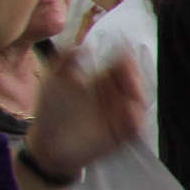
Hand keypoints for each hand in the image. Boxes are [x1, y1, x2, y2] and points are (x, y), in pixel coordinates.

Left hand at [23, 47, 144, 177]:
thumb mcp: (53, 78)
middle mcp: (116, 95)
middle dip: (135, 75)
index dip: (125, 56)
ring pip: (141, 100)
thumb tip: (86, 45)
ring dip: (138, 94)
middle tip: (127, 71)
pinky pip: (137, 125)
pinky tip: (128, 111)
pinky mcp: (123, 133)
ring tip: (129, 92)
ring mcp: (121, 114)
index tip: (124, 50)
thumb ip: (67, 59)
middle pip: (136, 80)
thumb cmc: (51, 110)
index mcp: (103, 79)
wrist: (48, 143)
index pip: (121, 63)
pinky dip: (136, 118)